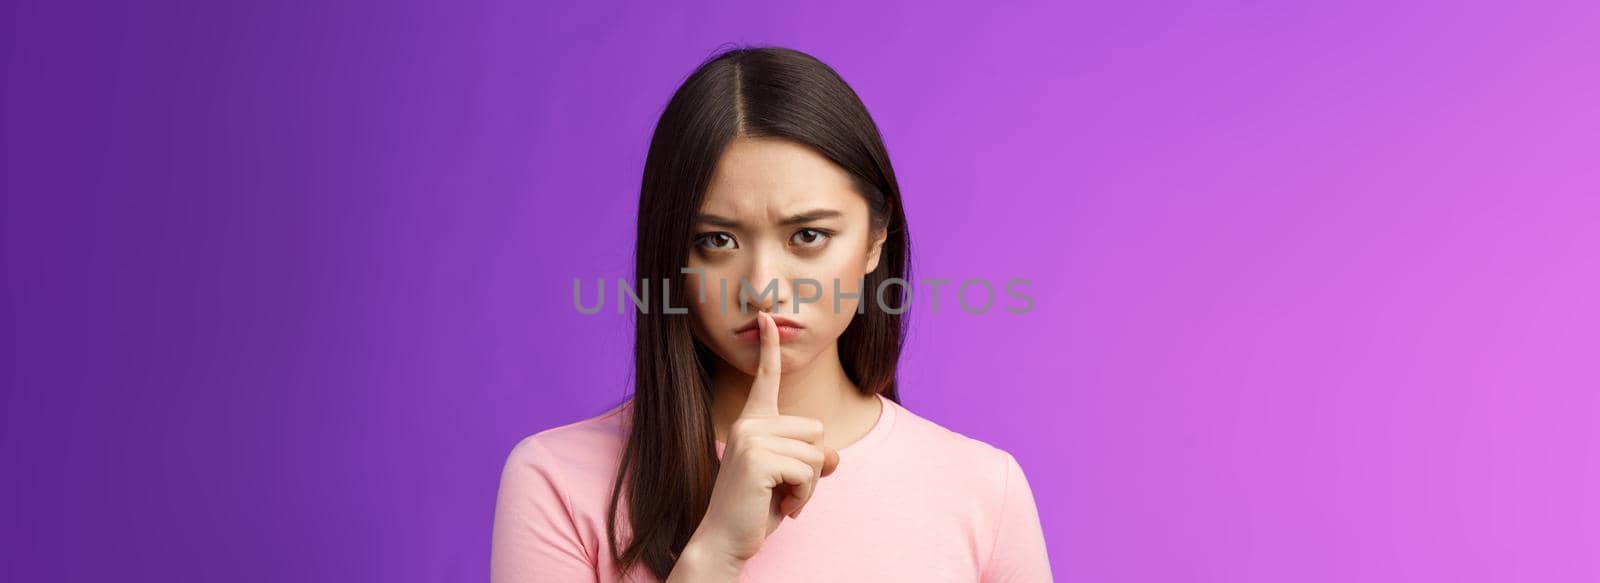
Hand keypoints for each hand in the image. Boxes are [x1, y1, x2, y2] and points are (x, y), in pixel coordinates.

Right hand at [687, 310, 841, 566]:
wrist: (726, 540)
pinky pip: (808, 470)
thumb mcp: (791, 480)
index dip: (769, 350)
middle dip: (812, 467)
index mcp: (753, 423)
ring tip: (783, 499)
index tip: (768, 317)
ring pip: (816, 453)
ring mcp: (751, 439)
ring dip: (809, 486)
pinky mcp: (758, 458)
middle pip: (816, 430)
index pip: (766, 380)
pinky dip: (803, 495)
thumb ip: (812, 462)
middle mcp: (750, 424)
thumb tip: (835, 458)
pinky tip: (782, 506)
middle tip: (786, 491)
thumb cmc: (756, 509)